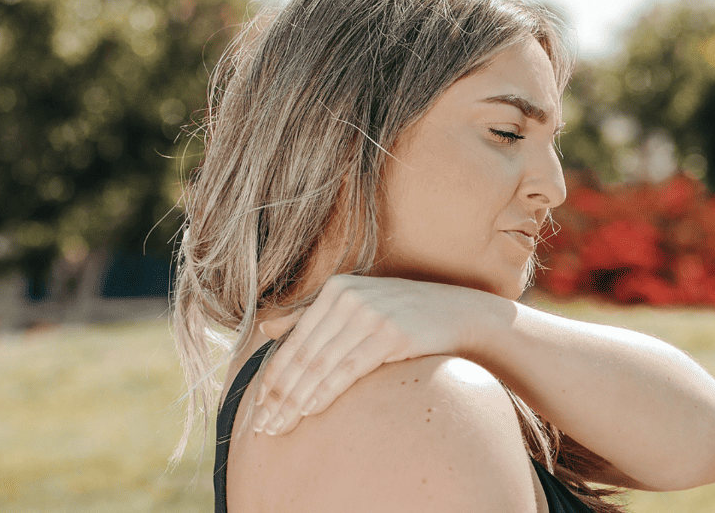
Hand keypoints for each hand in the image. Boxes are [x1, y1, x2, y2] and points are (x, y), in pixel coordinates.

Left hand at [249, 274, 484, 435]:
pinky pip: (348, 368)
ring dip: (296, 400)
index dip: (272, 377)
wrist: (457, 312)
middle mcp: (348, 297)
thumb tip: (266, 327)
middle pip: (303, 355)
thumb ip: (311, 314)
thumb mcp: (357, 304)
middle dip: (279, 395)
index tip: (257, 407)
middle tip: (262, 426)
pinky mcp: (391, 334)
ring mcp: (370, 314)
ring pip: (321, 364)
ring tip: (280, 426)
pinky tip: (310, 410)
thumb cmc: (403, 313)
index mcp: (335, 289)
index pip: (294, 340)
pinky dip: (326, 391)